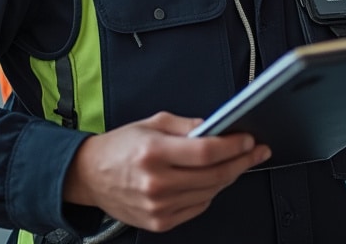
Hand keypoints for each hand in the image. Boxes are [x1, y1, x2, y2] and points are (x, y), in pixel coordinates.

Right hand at [62, 111, 271, 232]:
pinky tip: (212, 180)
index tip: (249, 140)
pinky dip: (210, 193)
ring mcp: (158, 206)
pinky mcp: (159, 222)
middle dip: (241, 161)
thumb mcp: (151, 123)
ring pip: (210, 193)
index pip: (205, 152)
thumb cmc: (119, 148)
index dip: (233, 146)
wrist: (90, 176)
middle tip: (256, 151)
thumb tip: (216, 127)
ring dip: (228, 177)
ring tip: (236, 163)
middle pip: (213, 175)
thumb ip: (186, 126)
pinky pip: (198, 207)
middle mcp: (156, 182)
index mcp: (153, 152)